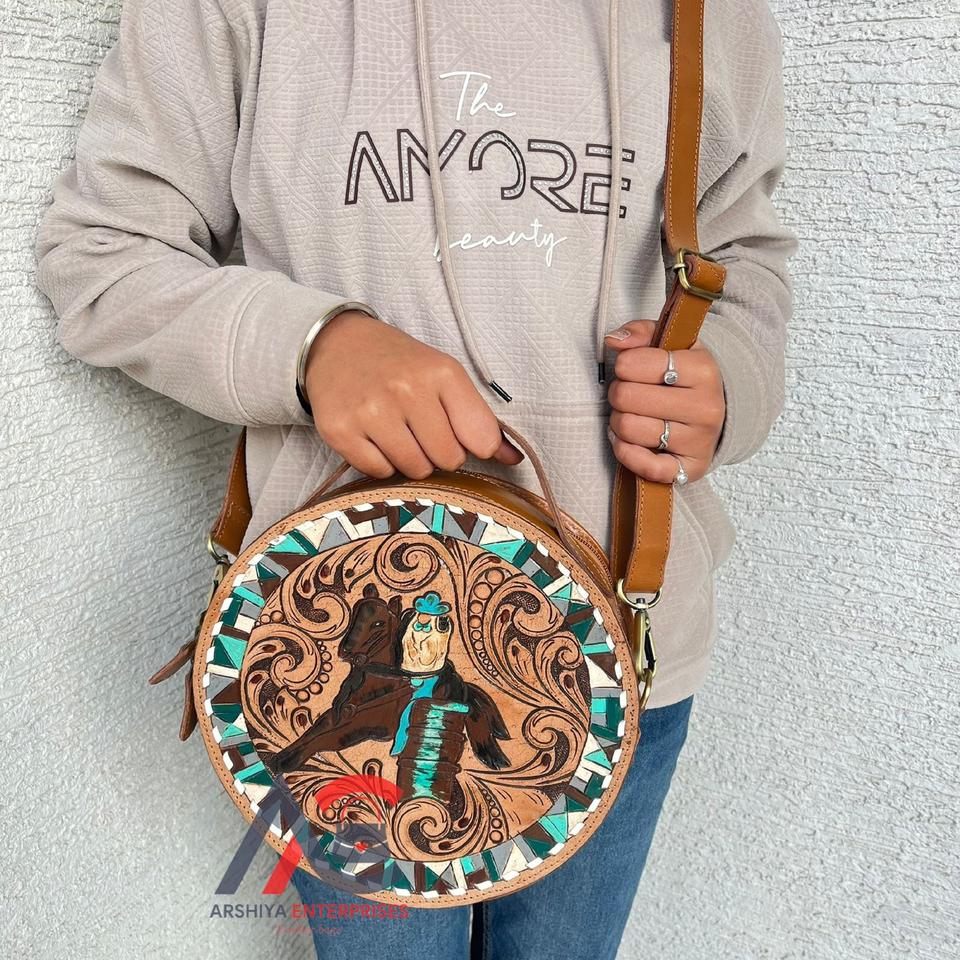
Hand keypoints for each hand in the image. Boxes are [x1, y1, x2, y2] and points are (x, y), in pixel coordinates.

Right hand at [303, 310, 521, 478]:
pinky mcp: (340, 430)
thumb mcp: (445, 377)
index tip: (456, 432)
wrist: (338, 345)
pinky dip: (380, 463)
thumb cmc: (400, 365)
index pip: (481, 440)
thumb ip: (481, 420)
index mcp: (442, 373)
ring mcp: (371, 411)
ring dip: (410, 460)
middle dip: (438, 453)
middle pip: (447, 459)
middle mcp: (407, 390)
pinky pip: (379, 472)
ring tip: (397, 432)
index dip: (472, 444)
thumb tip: (516, 459)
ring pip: (414, 470)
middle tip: (419, 429)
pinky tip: (374, 437)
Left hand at [605, 320, 724, 483]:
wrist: (711, 412)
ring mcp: (700, 441)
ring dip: (619, 422)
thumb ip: (640, 332)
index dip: (623, 365)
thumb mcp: (669, 344)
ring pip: (629, 429)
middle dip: (618, 394)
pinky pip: (646, 467)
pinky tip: (628, 441)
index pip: (632, 364)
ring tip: (631, 415)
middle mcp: (706, 407)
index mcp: (703, 369)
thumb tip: (613, 341)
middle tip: (629, 395)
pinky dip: (626, 453)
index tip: (632, 369)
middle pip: (626, 397)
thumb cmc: (681, 376)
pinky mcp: (690, 469)